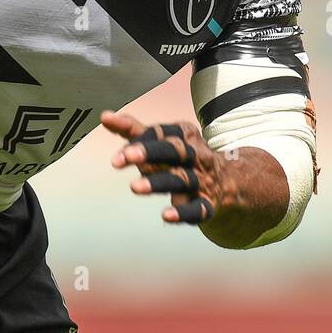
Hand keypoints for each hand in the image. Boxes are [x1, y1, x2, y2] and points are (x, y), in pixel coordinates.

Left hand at [101, 110, 229, 224]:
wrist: (227, 180)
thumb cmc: (180, 157)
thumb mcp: (161, 140)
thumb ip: (132, 129)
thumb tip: (105, 116)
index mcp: (184, 135)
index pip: (161, 133)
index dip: (140, 141)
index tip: (117, 155)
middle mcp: (194, 155)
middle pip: (174, 150)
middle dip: (150, 152)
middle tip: (126, 158)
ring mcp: (202, 179)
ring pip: (181, 179)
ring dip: (158, 182)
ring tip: (134, 187)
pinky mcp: (207, 203)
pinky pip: (198, 208)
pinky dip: (184, 212)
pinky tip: (166, 216)